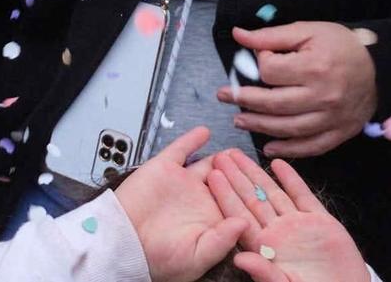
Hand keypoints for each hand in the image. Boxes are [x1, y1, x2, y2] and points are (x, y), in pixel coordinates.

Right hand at [112, 127, 247, 281]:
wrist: (123, 240)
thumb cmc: (159, 258)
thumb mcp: (198, 256)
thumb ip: (222, 240)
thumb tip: (244, 222)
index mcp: (212, 222)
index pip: (238, 205)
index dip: (251, 195)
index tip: (266, 187)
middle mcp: (201, 201)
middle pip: (228, 182)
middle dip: (241, 173)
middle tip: (254, 163)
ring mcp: (184, 183)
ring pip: (209, 164)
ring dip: (223, 157)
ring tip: (236, 151)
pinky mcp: (165, 168)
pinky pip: (182, 150)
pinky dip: (193, 139)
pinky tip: (204, 132)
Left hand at [207, 151, 372, 281]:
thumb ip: (263, 272)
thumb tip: (238, 260)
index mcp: (264, 246)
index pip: (239, 215)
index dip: (225, 195)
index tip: (211, 174)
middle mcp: (277, 231)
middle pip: (252, 199)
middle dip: (235, 177)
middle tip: (220, 155)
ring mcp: (298, 224)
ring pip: (273, 193)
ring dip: (256, 173)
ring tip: (239, 154)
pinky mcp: (320, 221)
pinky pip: (302, 196)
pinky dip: (291, 179)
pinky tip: (277, 164)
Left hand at [221, 21, 378, 158]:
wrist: (381, 67)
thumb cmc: (341, 45)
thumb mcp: (307, 30)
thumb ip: (271, 36)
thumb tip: (238, 35)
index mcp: (314, 67)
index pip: (270, 72)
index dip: (259, 63)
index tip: (261, 57)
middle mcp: (324, 96)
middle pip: (274, 104)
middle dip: (244, 101)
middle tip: (223, 97)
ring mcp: (333, 118)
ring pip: (289, 128)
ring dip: (259, 127)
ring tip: (239, 120)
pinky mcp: (341, 132)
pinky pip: (312, 146)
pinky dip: (289, 150)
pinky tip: (269, 148)